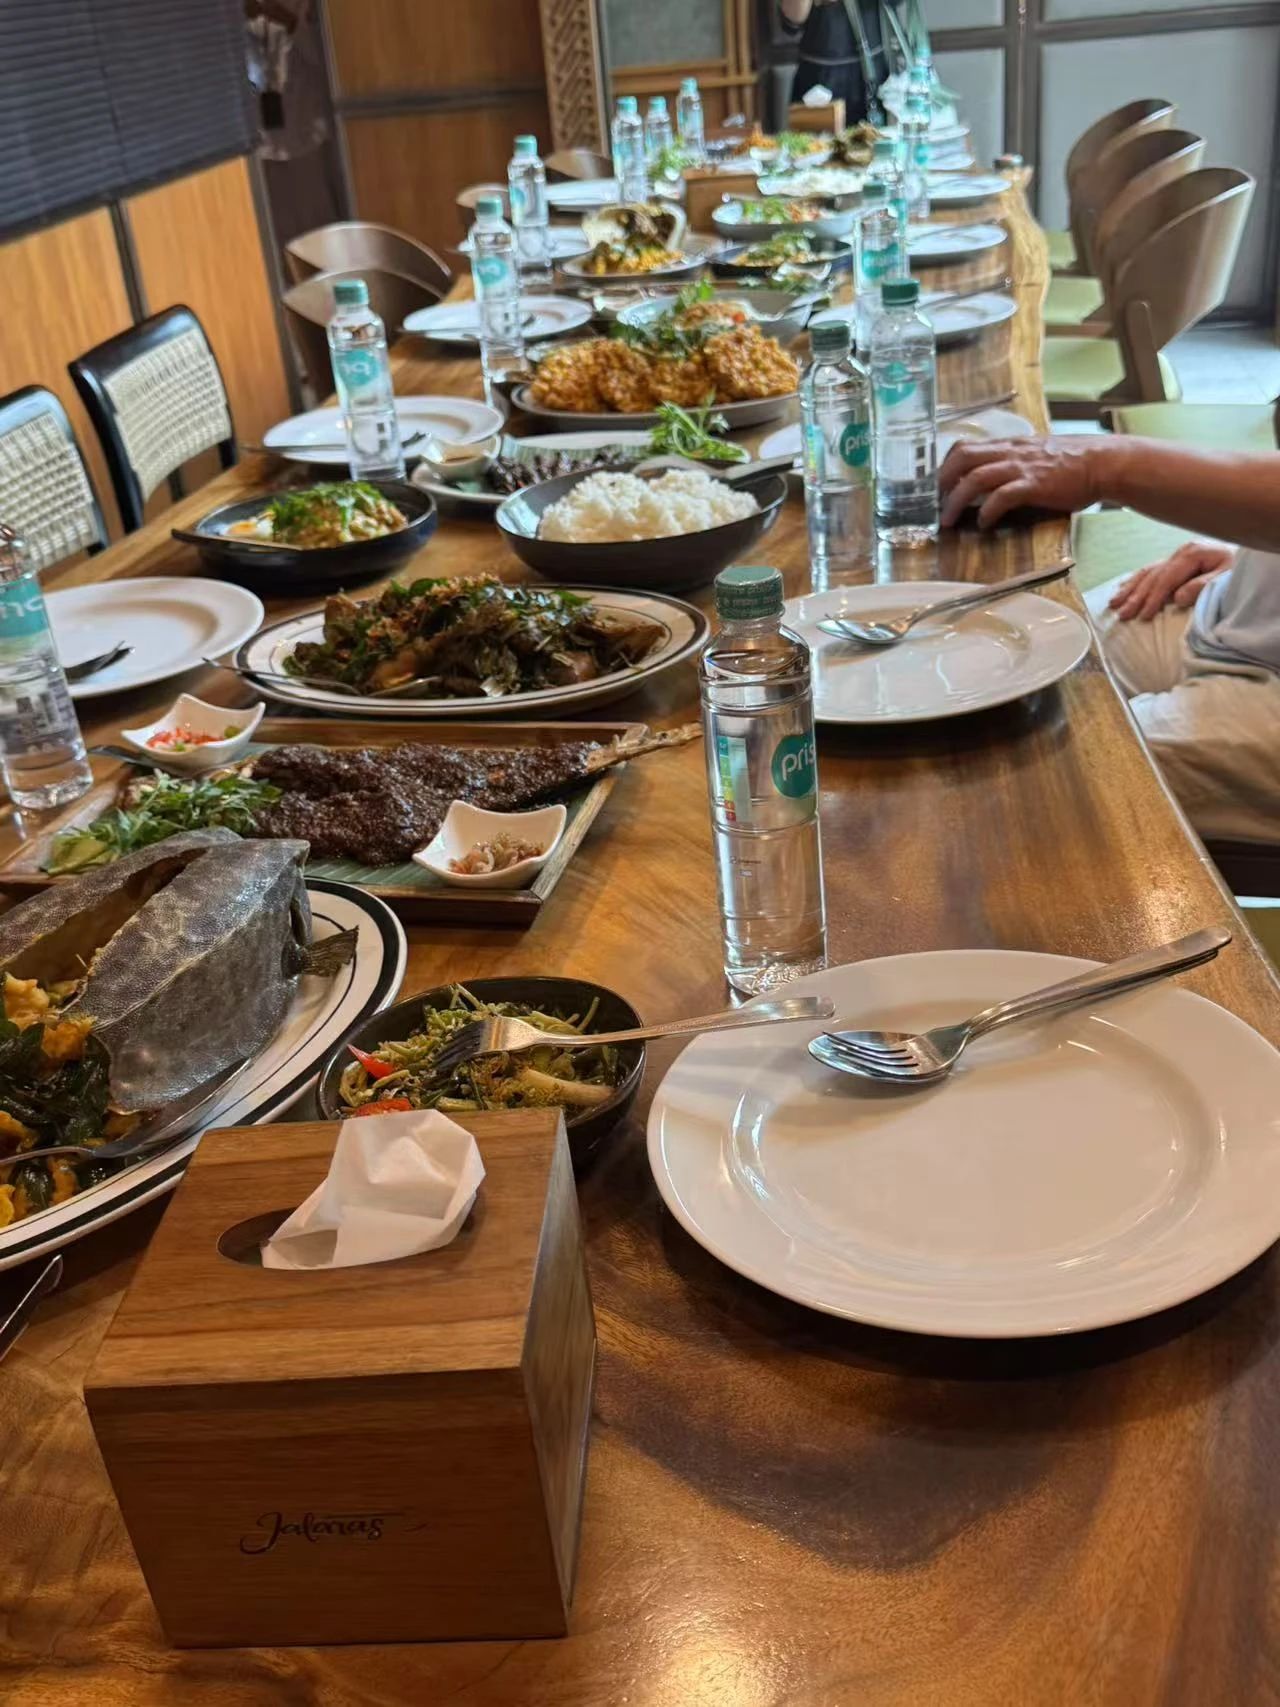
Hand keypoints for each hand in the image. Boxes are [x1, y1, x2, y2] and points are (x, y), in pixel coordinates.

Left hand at [939, 436, 1102, 528]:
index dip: (945, 465)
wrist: (1103, 463)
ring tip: (948, 520)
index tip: (937, 485)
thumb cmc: (1073, 462)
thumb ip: (1012, 462)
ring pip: (976, 478)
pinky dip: (987, 512)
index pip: (966, 446)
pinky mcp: (1033, 485)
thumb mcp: (1036, 454)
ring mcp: (1021, 467)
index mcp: (1009, 445)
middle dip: (942, 481)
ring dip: (956, 500)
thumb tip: (991, 479)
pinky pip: (1001, 497)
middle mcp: (1010, 452)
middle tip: (934, 502)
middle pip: (963, 458)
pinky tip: (983, 524)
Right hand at [1107, 542, 1234, 621]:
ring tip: (1114, 604)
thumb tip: (1176, 598)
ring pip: (1147, 572)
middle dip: (1136, 597)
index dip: (1153, 598)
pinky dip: (1135, 579)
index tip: (1143, 616)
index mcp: (1192, 554)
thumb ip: (1202, 586)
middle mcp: (1180, 552)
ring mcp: (1176, 555)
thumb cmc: (1238, 568)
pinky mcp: (1176, 560)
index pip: (1166, 579)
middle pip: (1152, 577)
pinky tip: (1123, 586)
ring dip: (1130, 589)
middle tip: (1122, 614)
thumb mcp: (1226, 577)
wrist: (1244, 555)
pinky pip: (1150, 569)